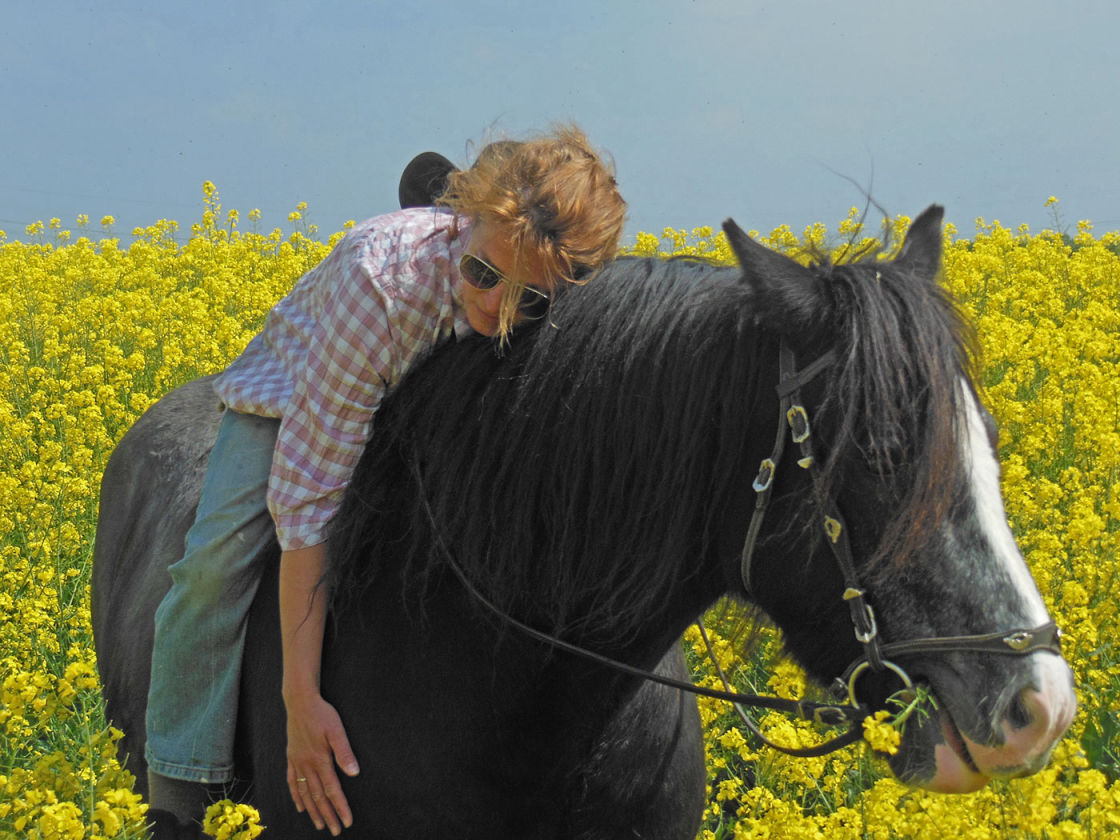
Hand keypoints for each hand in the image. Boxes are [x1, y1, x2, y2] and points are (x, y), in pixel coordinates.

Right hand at [285, 689, 359, 834]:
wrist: (300, 701)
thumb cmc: (322, 714)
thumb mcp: (337, 730)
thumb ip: (344, 752)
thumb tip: (354, 773)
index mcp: (320, 760)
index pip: (332, 790)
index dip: (340, 807)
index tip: (347, 821)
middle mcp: (307, 765)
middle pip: (319, 796)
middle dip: (328, 815)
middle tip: (335, 830)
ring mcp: (297, 762)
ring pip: (305, 793)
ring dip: (313, 810)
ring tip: (319, 824)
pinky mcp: (291, 757)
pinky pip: (292, 781)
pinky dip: (297, 796)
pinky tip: (301, 806)